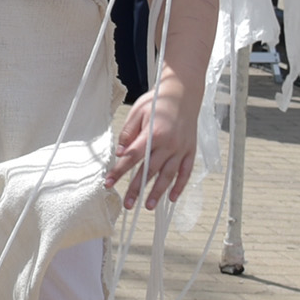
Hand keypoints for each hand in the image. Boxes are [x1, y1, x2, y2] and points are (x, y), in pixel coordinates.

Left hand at [109, 89, 198, 208]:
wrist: (184, 93)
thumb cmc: (158, 102)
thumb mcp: (138, 112)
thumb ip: (128, 133)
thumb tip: (120, 152)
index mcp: (153, 133)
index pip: (132, 158)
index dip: (119, 171)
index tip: (108, 183)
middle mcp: (168, 144)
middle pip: (149, 171)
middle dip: (137, 189)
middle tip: (127, 204)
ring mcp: (181, 149)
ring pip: (168, 175)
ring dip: (158, 192)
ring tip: (148, 206)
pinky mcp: (191, 151)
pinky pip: (186, 172)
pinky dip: (180, 186)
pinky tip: (172, 198)